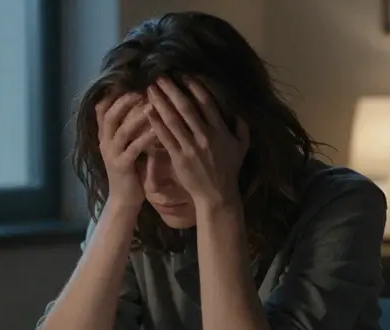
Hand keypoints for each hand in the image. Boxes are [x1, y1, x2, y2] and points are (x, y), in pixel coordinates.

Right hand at [96, 92, 157, 209]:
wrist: (124, 199)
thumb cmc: (130, 169)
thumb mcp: (126, 144)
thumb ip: (129, 126)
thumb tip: (143, 102)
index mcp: (105, 134)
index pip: (103, 108)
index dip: (115, 93)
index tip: (131, 80)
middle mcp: (105, 142)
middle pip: (110, 115)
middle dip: (125, 100)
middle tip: (143, 88)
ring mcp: (112, 154)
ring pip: (122, 130)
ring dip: (137, 116)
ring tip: (152, 104)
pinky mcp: (121, 166)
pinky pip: (133, 148)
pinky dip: (145, 137)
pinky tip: (157, 130)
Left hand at [144, 77, 248, 209]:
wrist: (217, 194)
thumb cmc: (228, 170)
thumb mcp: (241, 147)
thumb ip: (241, 128)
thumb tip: (239, 111)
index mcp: (220, 131)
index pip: (207, 103)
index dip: (194, 87)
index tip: (183, 76)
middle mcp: (205, 136)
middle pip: (186, 108)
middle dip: (172, 90)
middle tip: (160, 77)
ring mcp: (191, 147)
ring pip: (173, 120)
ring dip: (160, 102)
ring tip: (150, 89)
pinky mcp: (179, 158)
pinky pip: (165, 137)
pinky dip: (156, 123)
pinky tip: (148, 111)